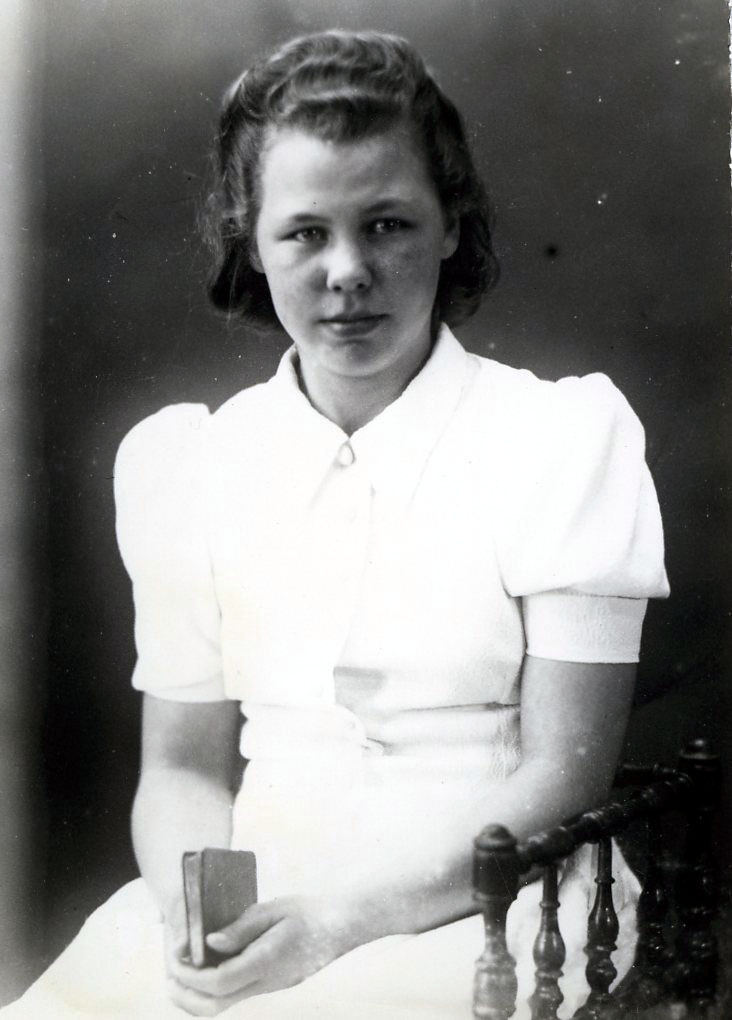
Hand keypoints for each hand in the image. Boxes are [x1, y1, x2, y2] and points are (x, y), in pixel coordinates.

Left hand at [165, 895, 360, 1016]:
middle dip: (185, 995)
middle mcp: (265, 982)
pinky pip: (235, 993)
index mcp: (265, 962)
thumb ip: (241, 927)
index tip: (175, 956)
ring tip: (182, 971)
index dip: (190, 974)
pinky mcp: (271, 984)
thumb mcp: (274, 910)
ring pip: (223, 1005)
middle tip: (170, 974)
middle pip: (215, 1006)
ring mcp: (269, 987)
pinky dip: (213, 985)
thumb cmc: (309, 911)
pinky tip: (209, 963)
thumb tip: (209, 941)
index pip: (218, 982)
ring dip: (196, 994)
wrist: (342, 926)